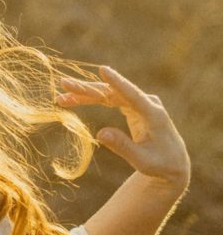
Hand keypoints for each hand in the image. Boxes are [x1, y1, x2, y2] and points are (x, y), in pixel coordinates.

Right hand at [55, 65, 190, 188]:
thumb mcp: (142, 161)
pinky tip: (73, 100)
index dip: (117, 83)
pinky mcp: (132, 106)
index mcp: (153, 114)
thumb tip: (100, 134)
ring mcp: (139, 103)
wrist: (172, 163)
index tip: (103, 69)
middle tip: (64, 84)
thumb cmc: (160, 164)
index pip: (132, 95)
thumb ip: (123, 147)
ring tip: (61, 97)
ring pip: (108, 95)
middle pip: (113, 92)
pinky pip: (108, 99)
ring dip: (85, 95)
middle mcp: (147, 103)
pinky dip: (91, 100)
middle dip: (88, 89)